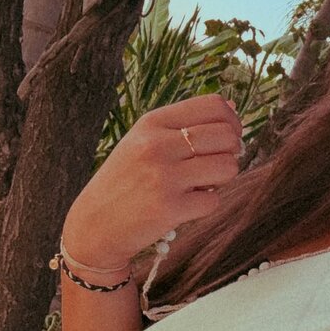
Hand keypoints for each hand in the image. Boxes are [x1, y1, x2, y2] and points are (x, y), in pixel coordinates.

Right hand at [62, 95, 243, 270]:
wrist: (95, 224)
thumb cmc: (127, 180)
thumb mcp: (144, 141)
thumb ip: (186, 125)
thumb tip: (234, 110)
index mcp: (153, 122)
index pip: (213, 106)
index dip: (232, 122)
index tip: (229, 137)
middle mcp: (157, 144)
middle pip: (227, 136)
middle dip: (231, 152)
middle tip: (214, 165)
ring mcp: (163, 176)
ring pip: (228, 167)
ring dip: (222, 179)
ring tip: (201, 184)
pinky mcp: (170, 208)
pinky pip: (214, 200)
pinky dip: (206, 205)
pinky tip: (186, 204)